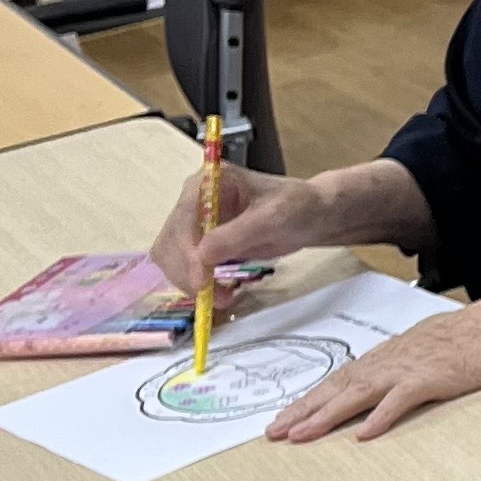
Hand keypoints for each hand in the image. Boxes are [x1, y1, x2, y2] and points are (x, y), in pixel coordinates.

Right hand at [150, 157, 329, 295]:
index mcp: (206, 183)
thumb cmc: (296, 208)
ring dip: (190, 281)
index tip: (201, 281)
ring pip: (173, 257)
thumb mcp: (273, 218)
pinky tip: (222, 293)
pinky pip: (188, 266)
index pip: (182, 220)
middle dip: (186, 272)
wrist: (311, 214)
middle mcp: (193, 200)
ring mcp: (196, 222)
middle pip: (170, 241)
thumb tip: (202, 255)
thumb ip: (237, 235)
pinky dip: (198, 283)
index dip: (186, 252)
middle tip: (214, 298)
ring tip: (223, 297)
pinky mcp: (203, 243)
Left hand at [263, 303, 480, 440]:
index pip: (338, 381)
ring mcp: (405, 370)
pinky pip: (398, 402)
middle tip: (273, 432)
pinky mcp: (428, 379)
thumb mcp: (426, 349)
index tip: (286, 418)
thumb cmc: (469, 338)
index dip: (310, 401)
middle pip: (335, 389)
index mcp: (385, 358)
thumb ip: (403, 366)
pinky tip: (362, 435)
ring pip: (354, 395)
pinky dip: (379, 418)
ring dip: (325, 416)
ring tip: (299, 435)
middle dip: (302, 411)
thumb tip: (387, 384)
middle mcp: (386, 362)